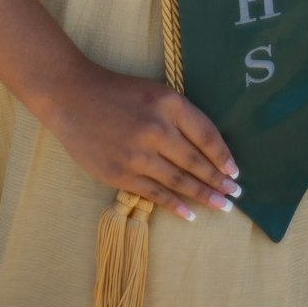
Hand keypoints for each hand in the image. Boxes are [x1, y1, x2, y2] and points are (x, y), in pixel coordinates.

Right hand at [45, 58, 240, 220]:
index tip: (234, 171)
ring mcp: (138, 154)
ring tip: (221, 206)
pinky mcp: (120, 173)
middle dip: (218, 181)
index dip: (223, 156)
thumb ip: (179, 116)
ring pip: (179, 181)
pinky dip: (174, 205)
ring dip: (203, 196)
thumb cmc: (118, 92)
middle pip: (196, 162)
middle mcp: (157, 129)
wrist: (72, 97)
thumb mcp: (155, 92)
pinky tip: (189, 214)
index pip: (206, 135)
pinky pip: (154, 193)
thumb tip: (207, 149)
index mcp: (169, 103)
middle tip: (235, 195)